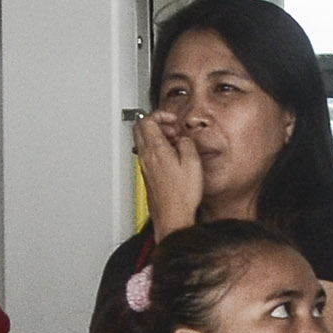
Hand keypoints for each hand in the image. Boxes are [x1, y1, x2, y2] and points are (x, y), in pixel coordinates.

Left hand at [134, 108, 205, 233]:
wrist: (173, 218)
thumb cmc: (181, 196)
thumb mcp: (192, 163)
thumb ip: (186, 143)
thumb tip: (183, 138)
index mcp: (156, 150)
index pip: (147, 121)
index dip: (160, 114)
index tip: (171, 118)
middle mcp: (146, 157)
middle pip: (140, 128)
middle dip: (156, 122)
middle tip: (171, 126)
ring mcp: (145, 167)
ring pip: (142, 141)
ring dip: (157, 135)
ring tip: (174, 141)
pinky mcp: (147, 176)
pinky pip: (147, 154)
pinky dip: (157, 148)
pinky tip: (172, 156)